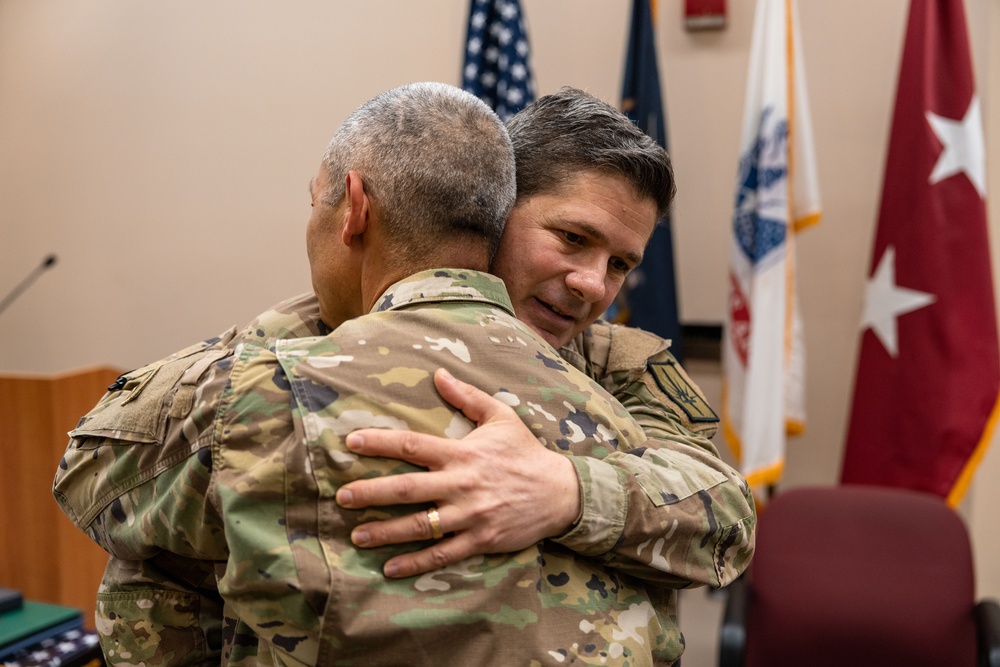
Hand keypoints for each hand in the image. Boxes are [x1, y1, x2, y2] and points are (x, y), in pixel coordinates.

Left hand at [335, 368, 580, 577]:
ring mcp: (470, 515)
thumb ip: (467, 397)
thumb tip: (438, 374)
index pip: (413, 445)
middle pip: (407, 488)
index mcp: (462, 453)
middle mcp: (462, 484)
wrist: (560, 492)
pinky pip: (442, 554)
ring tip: (358, 535)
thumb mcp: (501, 417)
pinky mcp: (480, 540)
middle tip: (342, 497)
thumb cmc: (525, 452)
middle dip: (371, 492)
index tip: (351, 442)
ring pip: (420, 526)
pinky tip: (390, 567)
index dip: (380, 442)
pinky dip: (416, 563)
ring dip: (386, 531)